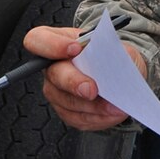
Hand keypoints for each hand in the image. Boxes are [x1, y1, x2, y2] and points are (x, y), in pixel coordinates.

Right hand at [22, 24, 146, 130]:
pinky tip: (112, 113)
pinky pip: (78, 118)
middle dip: (73, 83)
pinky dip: (98, 117)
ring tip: (114, 105)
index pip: (38, 40)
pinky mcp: (67, 112)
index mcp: (59, 43)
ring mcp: (57, 91)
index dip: (52, 45)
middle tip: (92, 89)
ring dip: (92, 106)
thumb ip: (113, 49)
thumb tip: (117, 60)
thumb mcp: (116, 45)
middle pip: (53, 75)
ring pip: (66, 101)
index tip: (75, 49)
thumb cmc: (112, 56)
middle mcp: (53, 68)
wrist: (121, 75)